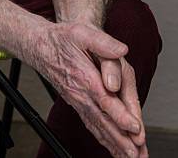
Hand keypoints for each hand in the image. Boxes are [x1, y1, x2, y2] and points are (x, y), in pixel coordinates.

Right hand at [32, 21, 144, 157]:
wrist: (41, 46)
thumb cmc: (62, 38)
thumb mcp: (81, 33)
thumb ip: (102, 42)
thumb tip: (121, 50)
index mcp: (85, 76)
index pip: (105, 100)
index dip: (120, 115)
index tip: (135, 128)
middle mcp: (81, 93)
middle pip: (103, 120)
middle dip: (121, 139)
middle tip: (137, 153)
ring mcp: (78, 101)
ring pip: (98, 126)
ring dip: (115, 144)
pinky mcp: (77, 103)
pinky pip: (92, 125)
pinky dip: (104, 139)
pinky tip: (113, 148)